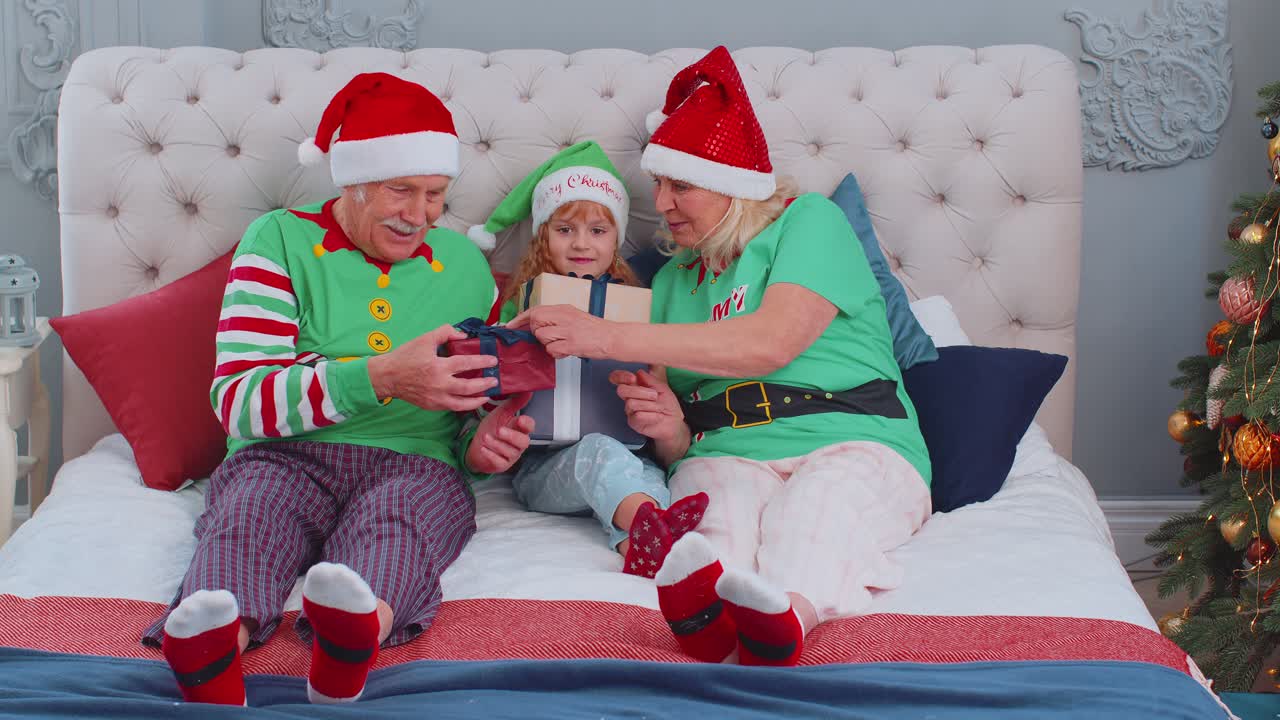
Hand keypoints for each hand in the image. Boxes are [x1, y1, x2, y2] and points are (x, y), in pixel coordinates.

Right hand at [367, 324, 499, 411]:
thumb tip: (463, 336)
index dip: (482, 361)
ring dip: (477, 400)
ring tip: (487, 395)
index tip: (493, 360)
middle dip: (484, 384)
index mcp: (438, 366)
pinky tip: (471, 400)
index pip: (466, 364)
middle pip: (468, 387)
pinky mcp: (432, 406)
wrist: (387, 377)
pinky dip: (464, 405)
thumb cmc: (406, 356)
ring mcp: (436, 398)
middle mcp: (439, 384)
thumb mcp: (425, 339)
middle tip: (494, 380)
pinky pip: (452, 408)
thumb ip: (445, 333)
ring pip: (462, 404)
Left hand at [466, 392, 535, 473]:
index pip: (530, 427)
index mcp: (519, 429)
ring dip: (497, 444)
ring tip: (486, 437)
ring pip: (510, 452)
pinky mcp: (501, 464)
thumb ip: (514, 403)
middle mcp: (518, 443)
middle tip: (499, 430)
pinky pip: (499, 462)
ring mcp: (510, 455)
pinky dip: (491, 455)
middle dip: (512, 436)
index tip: (520, 419)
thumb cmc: (491, 428)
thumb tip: (527, 390)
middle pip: (523, 442)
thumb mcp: (501, 413)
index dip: (527, 424)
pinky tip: (483, 449)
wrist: (476, 445)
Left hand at [508, 305, 614, 359]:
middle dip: (537, 332)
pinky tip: (568, 350)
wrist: (613, 337)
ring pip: (542, 337)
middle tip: (549, 337)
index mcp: (564, 308)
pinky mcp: (571, 343)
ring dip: (549, 344)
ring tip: (563, 344)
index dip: (519, 319)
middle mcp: (564, 316)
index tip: (510, 326)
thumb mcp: (574, 317)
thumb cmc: (595, 330)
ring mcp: (567, 330)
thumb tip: (537, 326)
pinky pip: (552, 350)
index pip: (535, 310)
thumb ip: (556, 319)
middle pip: (535, 322)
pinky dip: (557, 353)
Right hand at [611, 368, 684, 441]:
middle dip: (639, 391)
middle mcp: (629, 397)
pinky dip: (652, 416)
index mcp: (634, 386)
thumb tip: (639, 373)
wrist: (674, 422)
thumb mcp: (662, 388)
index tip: (633, 378)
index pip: (617, 378)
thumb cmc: (667, 404)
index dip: (620, 376)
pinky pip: (638, 416)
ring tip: (660, 408)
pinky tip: (658, 417)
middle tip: (655, 395)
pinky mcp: (633, 422)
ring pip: (631, 403)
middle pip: (621, 390)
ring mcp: (630, 410)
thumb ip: (651, 379)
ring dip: (650, 405)